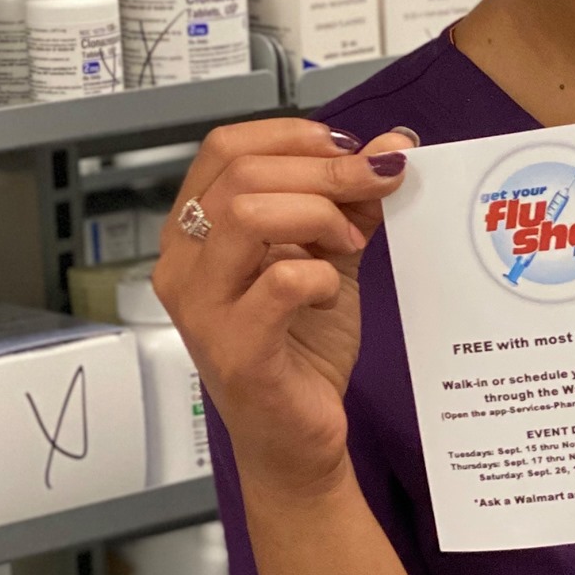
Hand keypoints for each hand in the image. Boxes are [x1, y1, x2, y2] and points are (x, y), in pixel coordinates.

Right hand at [153, 118, 414, 496]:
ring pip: (247, 215)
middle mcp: (182, 264)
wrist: (298, 437)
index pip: (225, 147)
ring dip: (318, 216)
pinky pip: (280, 282)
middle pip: (242, 174)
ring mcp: (202, 308)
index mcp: (194, 230)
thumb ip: (352, 202)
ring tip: (350, 245)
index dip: (294, 136)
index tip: (353, 151)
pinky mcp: (235, 349)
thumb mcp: (330, 255)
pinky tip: (331, 293)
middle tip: (377, 187)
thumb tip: (393, 145)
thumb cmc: (302, 344)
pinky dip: (321, 275)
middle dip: (325, 170)